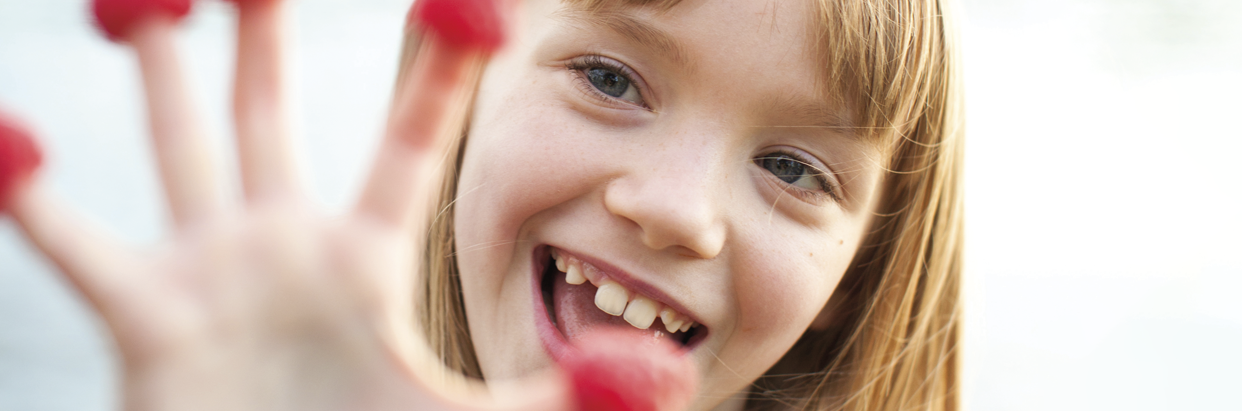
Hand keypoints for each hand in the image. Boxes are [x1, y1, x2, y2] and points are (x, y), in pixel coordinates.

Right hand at [1, 0, 572, 409]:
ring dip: (163, 66)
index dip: (438, 70)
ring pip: (182, 140)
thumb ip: (554, 391)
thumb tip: (661, 376)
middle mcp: (283, 239)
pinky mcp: (145, 313)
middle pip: (274, 107)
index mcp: (364, 252)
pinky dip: (35, 194)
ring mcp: (210, 267)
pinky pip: (74, 241)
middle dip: (265, 28)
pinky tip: (15, 134)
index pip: (411, 139)